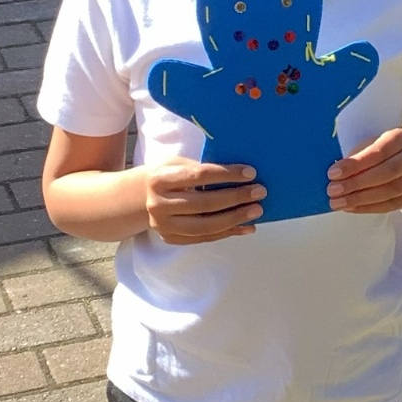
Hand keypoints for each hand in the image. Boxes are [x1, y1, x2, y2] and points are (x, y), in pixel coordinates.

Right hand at [143, 158, 263, 242]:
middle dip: (236, 197)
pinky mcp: (172, 238)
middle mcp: (158, 204)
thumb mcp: (177, 163)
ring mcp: (163, 225)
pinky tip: (247, 227)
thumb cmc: (168, 174)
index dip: (227, 174)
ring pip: (206, 226)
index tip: (250, 172)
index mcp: (160, 179)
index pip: (199, 176)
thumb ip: (201, 167)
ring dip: (236, 218)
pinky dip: (229, 233)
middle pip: (204, 203)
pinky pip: (205, 238)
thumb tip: (241, 173)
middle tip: (260, 192)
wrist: (141, 196)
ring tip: (257, 210)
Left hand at [328, 128, 401, 212]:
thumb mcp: (371, 142)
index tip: (333, 173)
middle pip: (388, 172)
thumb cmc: (382, 149)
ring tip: (337, 202)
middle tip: (333, 190)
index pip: (381, 150)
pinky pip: (392, 205)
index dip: (357, 164)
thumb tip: (334, 173)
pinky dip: (369, 208)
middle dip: (357, 183)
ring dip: (361, 199)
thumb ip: (357, 154)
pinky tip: (350, 208)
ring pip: (392, 191)